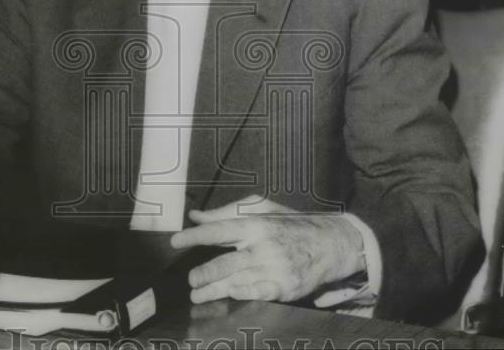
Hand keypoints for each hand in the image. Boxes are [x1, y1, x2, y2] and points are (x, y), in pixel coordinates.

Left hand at [170, 197, 363, 303]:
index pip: (219, 229)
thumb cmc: (288, 225)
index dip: (195, 236)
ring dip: (213, 290)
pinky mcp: (282, 287)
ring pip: (236, 281)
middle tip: (190, 279)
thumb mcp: (261, 209)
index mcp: (255, 224)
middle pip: (225, 263)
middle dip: (204, 273)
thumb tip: (196, 216)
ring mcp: (273, 269)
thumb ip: (226, 212)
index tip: (176, 241)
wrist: (328, 244)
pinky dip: (240, 294)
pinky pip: (256, 293)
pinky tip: (228, 295)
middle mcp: (262, 247)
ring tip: (196, 294)